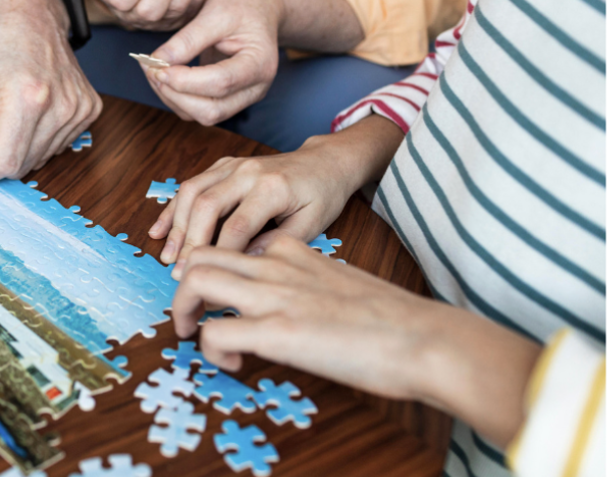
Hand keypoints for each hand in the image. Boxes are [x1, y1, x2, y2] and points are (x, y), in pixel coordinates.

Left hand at [0, 0, 101, 182]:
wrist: (30, 6)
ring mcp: (80, 108)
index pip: (4, 162)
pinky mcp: (88, 108)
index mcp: (29, 96)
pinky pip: (54, 145)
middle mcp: (63, 106)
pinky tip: (14, 117)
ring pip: (38, 158)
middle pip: (21, 165)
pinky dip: (29, 140)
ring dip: (8, 150)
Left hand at [141, 0, 282, 125]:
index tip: (158, 67)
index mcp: (259, 64)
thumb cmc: (243, 5)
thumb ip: (188, 39)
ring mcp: (242, 97)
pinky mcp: (227, 99)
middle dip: (176, 95)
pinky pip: (198, 110)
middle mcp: (255, 88)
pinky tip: (163, 77)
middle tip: (152, 71)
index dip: (185, 80)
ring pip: (203, 115)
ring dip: (173, 98)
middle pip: (213, 110)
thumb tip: (158, 62)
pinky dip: (176, 98)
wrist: (260, 8)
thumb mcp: (216, 12)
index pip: (221, 82)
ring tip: (154, 72)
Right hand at [150, 115, 405, 273]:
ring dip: (177, 226)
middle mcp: (247, 171)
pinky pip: (191, 184)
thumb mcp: (313, 223)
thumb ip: (277, 243)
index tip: (213, 283)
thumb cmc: (322, 194)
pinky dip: (173, 208)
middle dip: (190, 242)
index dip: (221, 256)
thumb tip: (242, 263)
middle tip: (179, 273)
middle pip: (207, 206)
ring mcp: (232, 165)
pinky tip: (159, 231)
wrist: (325, 161)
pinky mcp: (223, 165)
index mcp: (272, 187)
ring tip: (167, 256)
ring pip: (192, 192)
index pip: (237, 226)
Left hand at [173, 237, 541, 446]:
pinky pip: (215, 334)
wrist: (423, 337)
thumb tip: (284, 305)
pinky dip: (212, 352)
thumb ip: (304, 282)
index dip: (212, 268)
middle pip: (200, 255)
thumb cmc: (389, 319)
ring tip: (194, 335)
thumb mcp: (336, 282)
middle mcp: (275, 266)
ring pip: (195, 281)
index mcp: (292, 251)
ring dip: (183, 311)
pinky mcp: (277, 331)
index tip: (216, 298)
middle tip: (190, 317)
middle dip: (182, 286)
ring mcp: (274, 295)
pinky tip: (234, 364)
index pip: (230, 242)